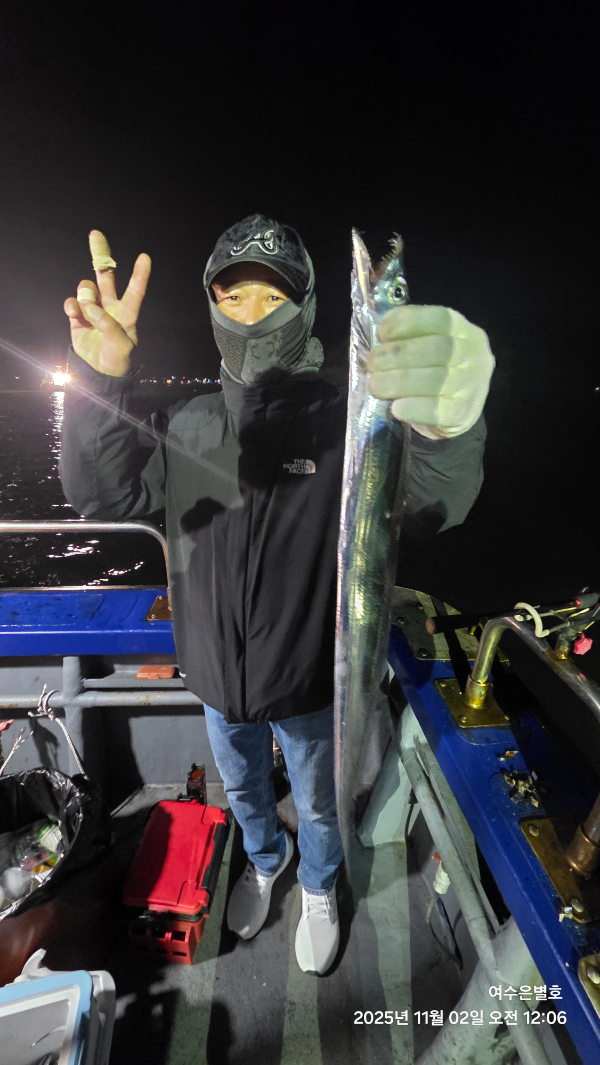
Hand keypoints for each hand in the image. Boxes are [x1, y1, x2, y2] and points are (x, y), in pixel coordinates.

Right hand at [64, 231, 150, 376]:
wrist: (99, 373)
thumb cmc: (118, 359)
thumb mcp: (121, 347)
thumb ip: (108, 326)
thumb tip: (89, 307)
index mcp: (127, 313)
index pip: (135, 291)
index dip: (140, 274)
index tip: (145, 257)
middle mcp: (110, 306)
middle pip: (105, 274)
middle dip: (100, 253)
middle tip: (95, 234)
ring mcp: (93, 309)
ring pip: (86, 288)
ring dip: (85, 294)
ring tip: (86, 311)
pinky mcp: (77, 316)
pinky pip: (72, 302)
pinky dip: (72, 305)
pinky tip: (74, 313)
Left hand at [367, 305, 494, 438]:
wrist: (457, 409)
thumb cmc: (434, 370)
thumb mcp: (426, 344)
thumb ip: (407, 337)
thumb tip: (378, 338)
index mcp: (462, 330)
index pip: (441, 318)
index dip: (409, 323)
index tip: (382, 333)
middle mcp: (473, 354)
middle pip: (439, 349)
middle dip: (400, 354)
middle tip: (373, 363)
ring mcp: (473, 385)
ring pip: (438, 381)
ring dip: (401, 382)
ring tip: (376, 385)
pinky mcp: (464, 413)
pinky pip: (440, 411)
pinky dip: (415, 408)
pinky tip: (396, 408)